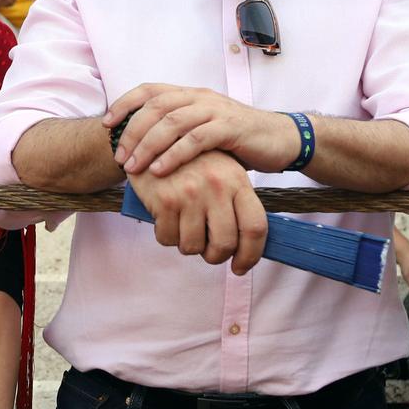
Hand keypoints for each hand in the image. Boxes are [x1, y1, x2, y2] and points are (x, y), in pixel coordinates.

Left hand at [109, 84, 299, 177]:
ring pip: (173, 122)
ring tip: (133, 167)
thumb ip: (178, 134)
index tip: (106, 125)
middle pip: (156, 106)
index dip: (124, 104)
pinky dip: (175, 154)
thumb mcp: (203, 132)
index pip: (150, 90)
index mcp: (190, 94)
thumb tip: (140, 151)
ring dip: (148, 145)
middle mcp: (200, 97)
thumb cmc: (237, 140)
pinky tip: (161, 170)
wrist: (281, 139)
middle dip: (132, 131)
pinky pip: (196, 139)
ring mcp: (216, 110)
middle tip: (119, 156)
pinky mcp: (231, 128)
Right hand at [125, 151, 266, 273]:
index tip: (240, 266)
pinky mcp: (165, 201)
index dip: (250, 255)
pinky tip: (167, 219)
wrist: (153, 142)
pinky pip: (168, 239)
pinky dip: (166, 236)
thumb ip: (236, 204)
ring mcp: (190, 194)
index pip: (255, 227)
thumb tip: (246, 244)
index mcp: (237, 180)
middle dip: (215, 256)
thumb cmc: (192, 163)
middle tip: (208, 251)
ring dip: (188, 245)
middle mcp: (216, 186)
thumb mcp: (222, 173)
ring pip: (193, 246)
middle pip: (224, 244)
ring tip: (185, 227)